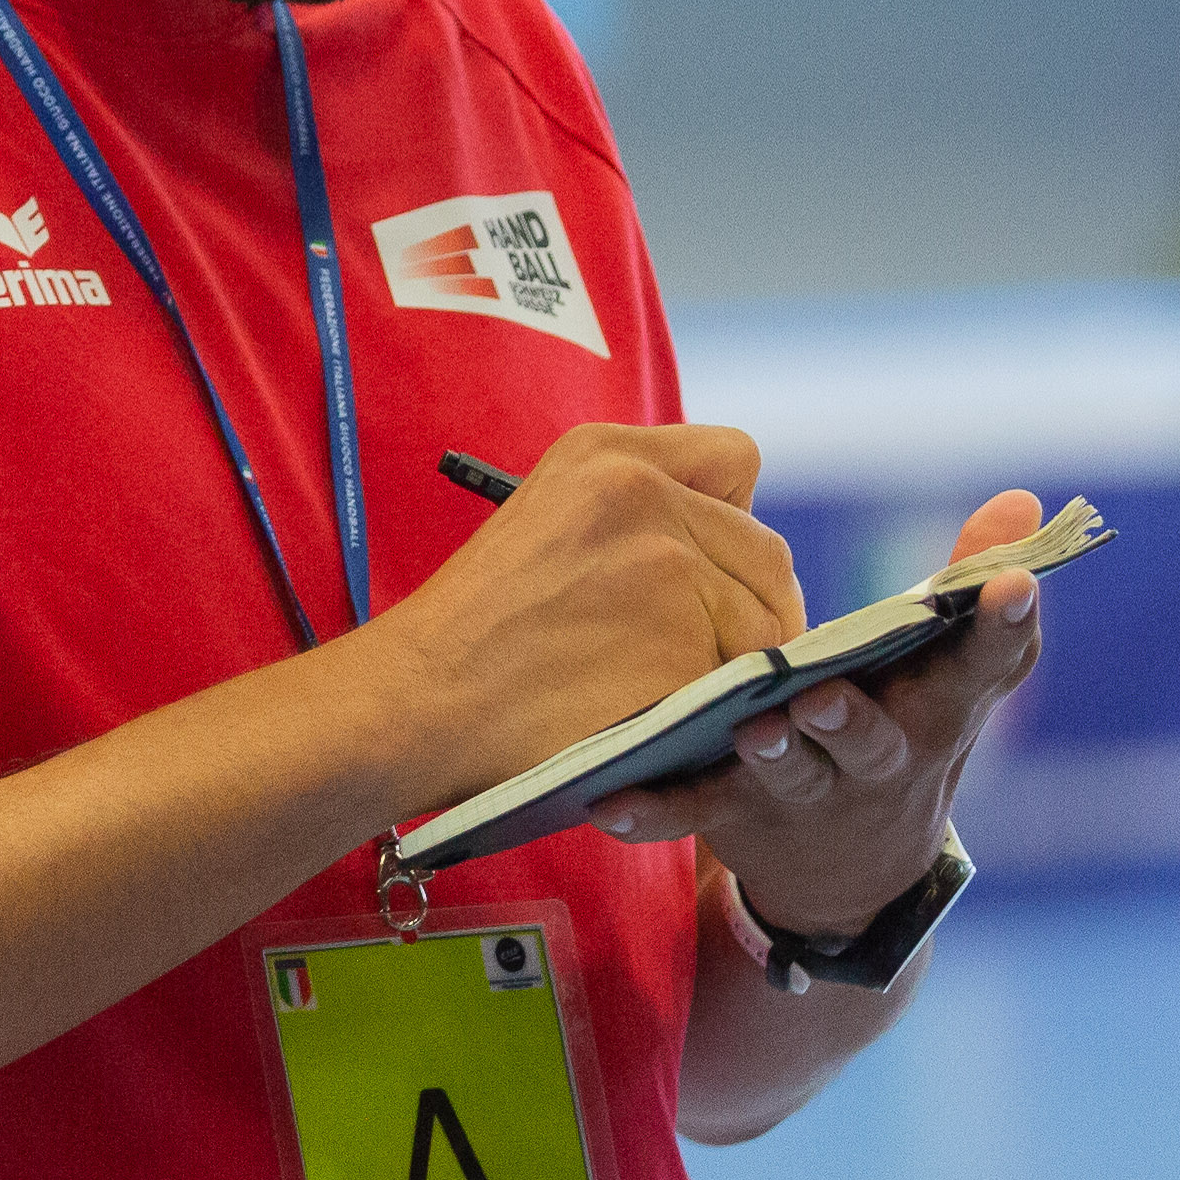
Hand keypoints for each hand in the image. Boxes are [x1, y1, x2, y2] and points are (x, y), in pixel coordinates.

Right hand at [364, 423, 805, 807]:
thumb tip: (730, 550)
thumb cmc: (474, 633)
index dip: (734, 522)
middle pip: (767, 551)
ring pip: (765, 623)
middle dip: (754, 609)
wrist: (412, 703)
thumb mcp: (544, 517)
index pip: (738, 460)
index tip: (712, 571)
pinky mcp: (682, 648)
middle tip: (716, 657)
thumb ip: (635, 511)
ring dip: (735, 667)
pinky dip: (717, 717)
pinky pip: (742, 687)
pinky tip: (664, 725)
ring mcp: (668, 571)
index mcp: (607, 454)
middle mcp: (644, 494)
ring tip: (672, 695)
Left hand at [591, 488, 1049, 938]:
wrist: (855, 874)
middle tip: (825, 696)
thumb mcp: (955, 671)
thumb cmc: (908, 730)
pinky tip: (611, 800)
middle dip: (851, 721)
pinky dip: (653, 808)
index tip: (1015, 587)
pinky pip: (690, 809)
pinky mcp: (735, 811)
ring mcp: (803, 792)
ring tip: (750, 730)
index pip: (982, 666)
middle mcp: (875, 760)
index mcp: (936, 712)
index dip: (1002, 626)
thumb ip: (977, 583)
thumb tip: (1020, 498)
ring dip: (771, 755)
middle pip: (870, 741)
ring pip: (787, 775)